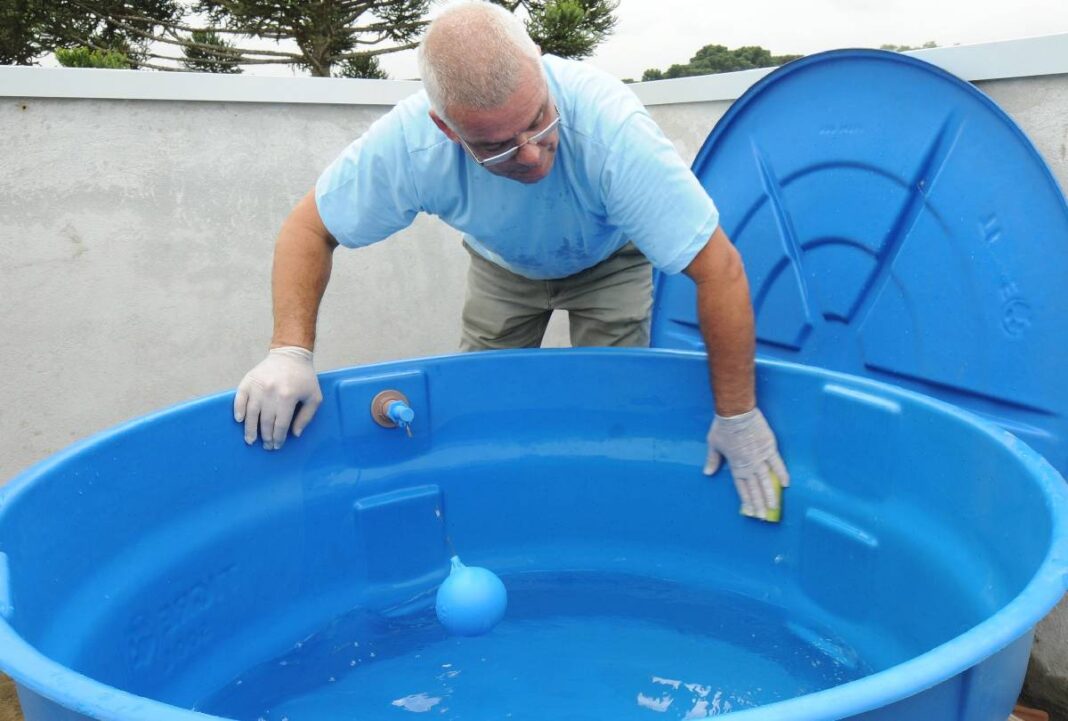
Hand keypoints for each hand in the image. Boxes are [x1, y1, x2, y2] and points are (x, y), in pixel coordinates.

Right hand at [234, 346, 322, 449]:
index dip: (278, 438)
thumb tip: (294, 434)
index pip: (280, 424)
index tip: (277, 445)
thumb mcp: (314, 396)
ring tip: (250, 440)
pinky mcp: (248, 380)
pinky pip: (239, 398)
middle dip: (265, 437)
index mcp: (287, 397)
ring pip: (251, 413)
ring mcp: (257, 386)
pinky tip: (240, 420)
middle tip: (266, 446)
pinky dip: (238, 409)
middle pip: (265, 422)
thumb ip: (306, 417)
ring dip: (250, 429)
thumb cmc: (304, 377)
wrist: (290, 354)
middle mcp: (270, 392)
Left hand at [705, 407, 789, 521]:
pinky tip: (786, 484)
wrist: (736, 412)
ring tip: (774, 507)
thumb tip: (707, 473)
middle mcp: (748, 465)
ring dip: (770, 494)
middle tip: (763, 517)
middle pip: (755, 488)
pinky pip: (777, 463)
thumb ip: (713, 460)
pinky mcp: (769, 448)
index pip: (741, 487)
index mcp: (735, 466)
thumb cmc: (722, 427)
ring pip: (766, 480)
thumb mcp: (714, 444)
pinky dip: (781, 473)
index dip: (746, 500)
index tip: (750, 512)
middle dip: (759, 504)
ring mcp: (760, 458)